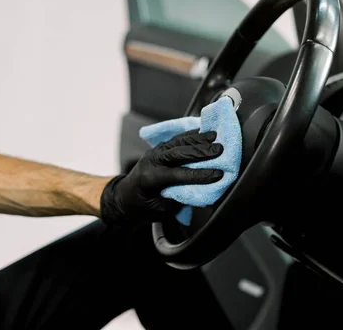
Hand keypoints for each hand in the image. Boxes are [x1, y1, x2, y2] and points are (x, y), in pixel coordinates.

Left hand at [100, 130, 223, 225]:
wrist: (123, 196)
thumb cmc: (140, 206)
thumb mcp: (159, 210)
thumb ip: (177, 200)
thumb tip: (198, 192)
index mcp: (151, 178)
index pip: (179, 175)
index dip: (199, 175)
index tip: (217, 174)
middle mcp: (153, 161)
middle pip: (179, 153)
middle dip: (201, 151)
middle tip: (220, 150)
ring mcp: (155, 152)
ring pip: (178, 142)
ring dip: (198, 139)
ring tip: (215, 137)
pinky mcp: (160, 148)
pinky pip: (177, 139)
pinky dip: (192, 135)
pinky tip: (204, 132)